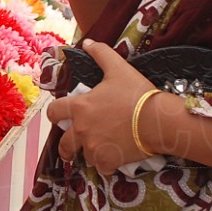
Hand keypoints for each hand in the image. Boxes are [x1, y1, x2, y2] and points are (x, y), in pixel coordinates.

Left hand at [46, 40, 157, 174]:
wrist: (158, 120)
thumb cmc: (137, 93)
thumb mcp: (118, 68)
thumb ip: (101, 54)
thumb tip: (88, 42)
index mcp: (80, 107)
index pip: (53, 113)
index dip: (54, 115)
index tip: (59, 118)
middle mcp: (81, 129)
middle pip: (64, 144)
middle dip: (67, 146)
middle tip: (73, 147)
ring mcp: (93, 147)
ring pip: (84, 155)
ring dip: (90, 153)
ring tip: (102, 148)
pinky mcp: (107, 161)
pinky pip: (101, 168)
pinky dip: (106, 165)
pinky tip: (114, 159)